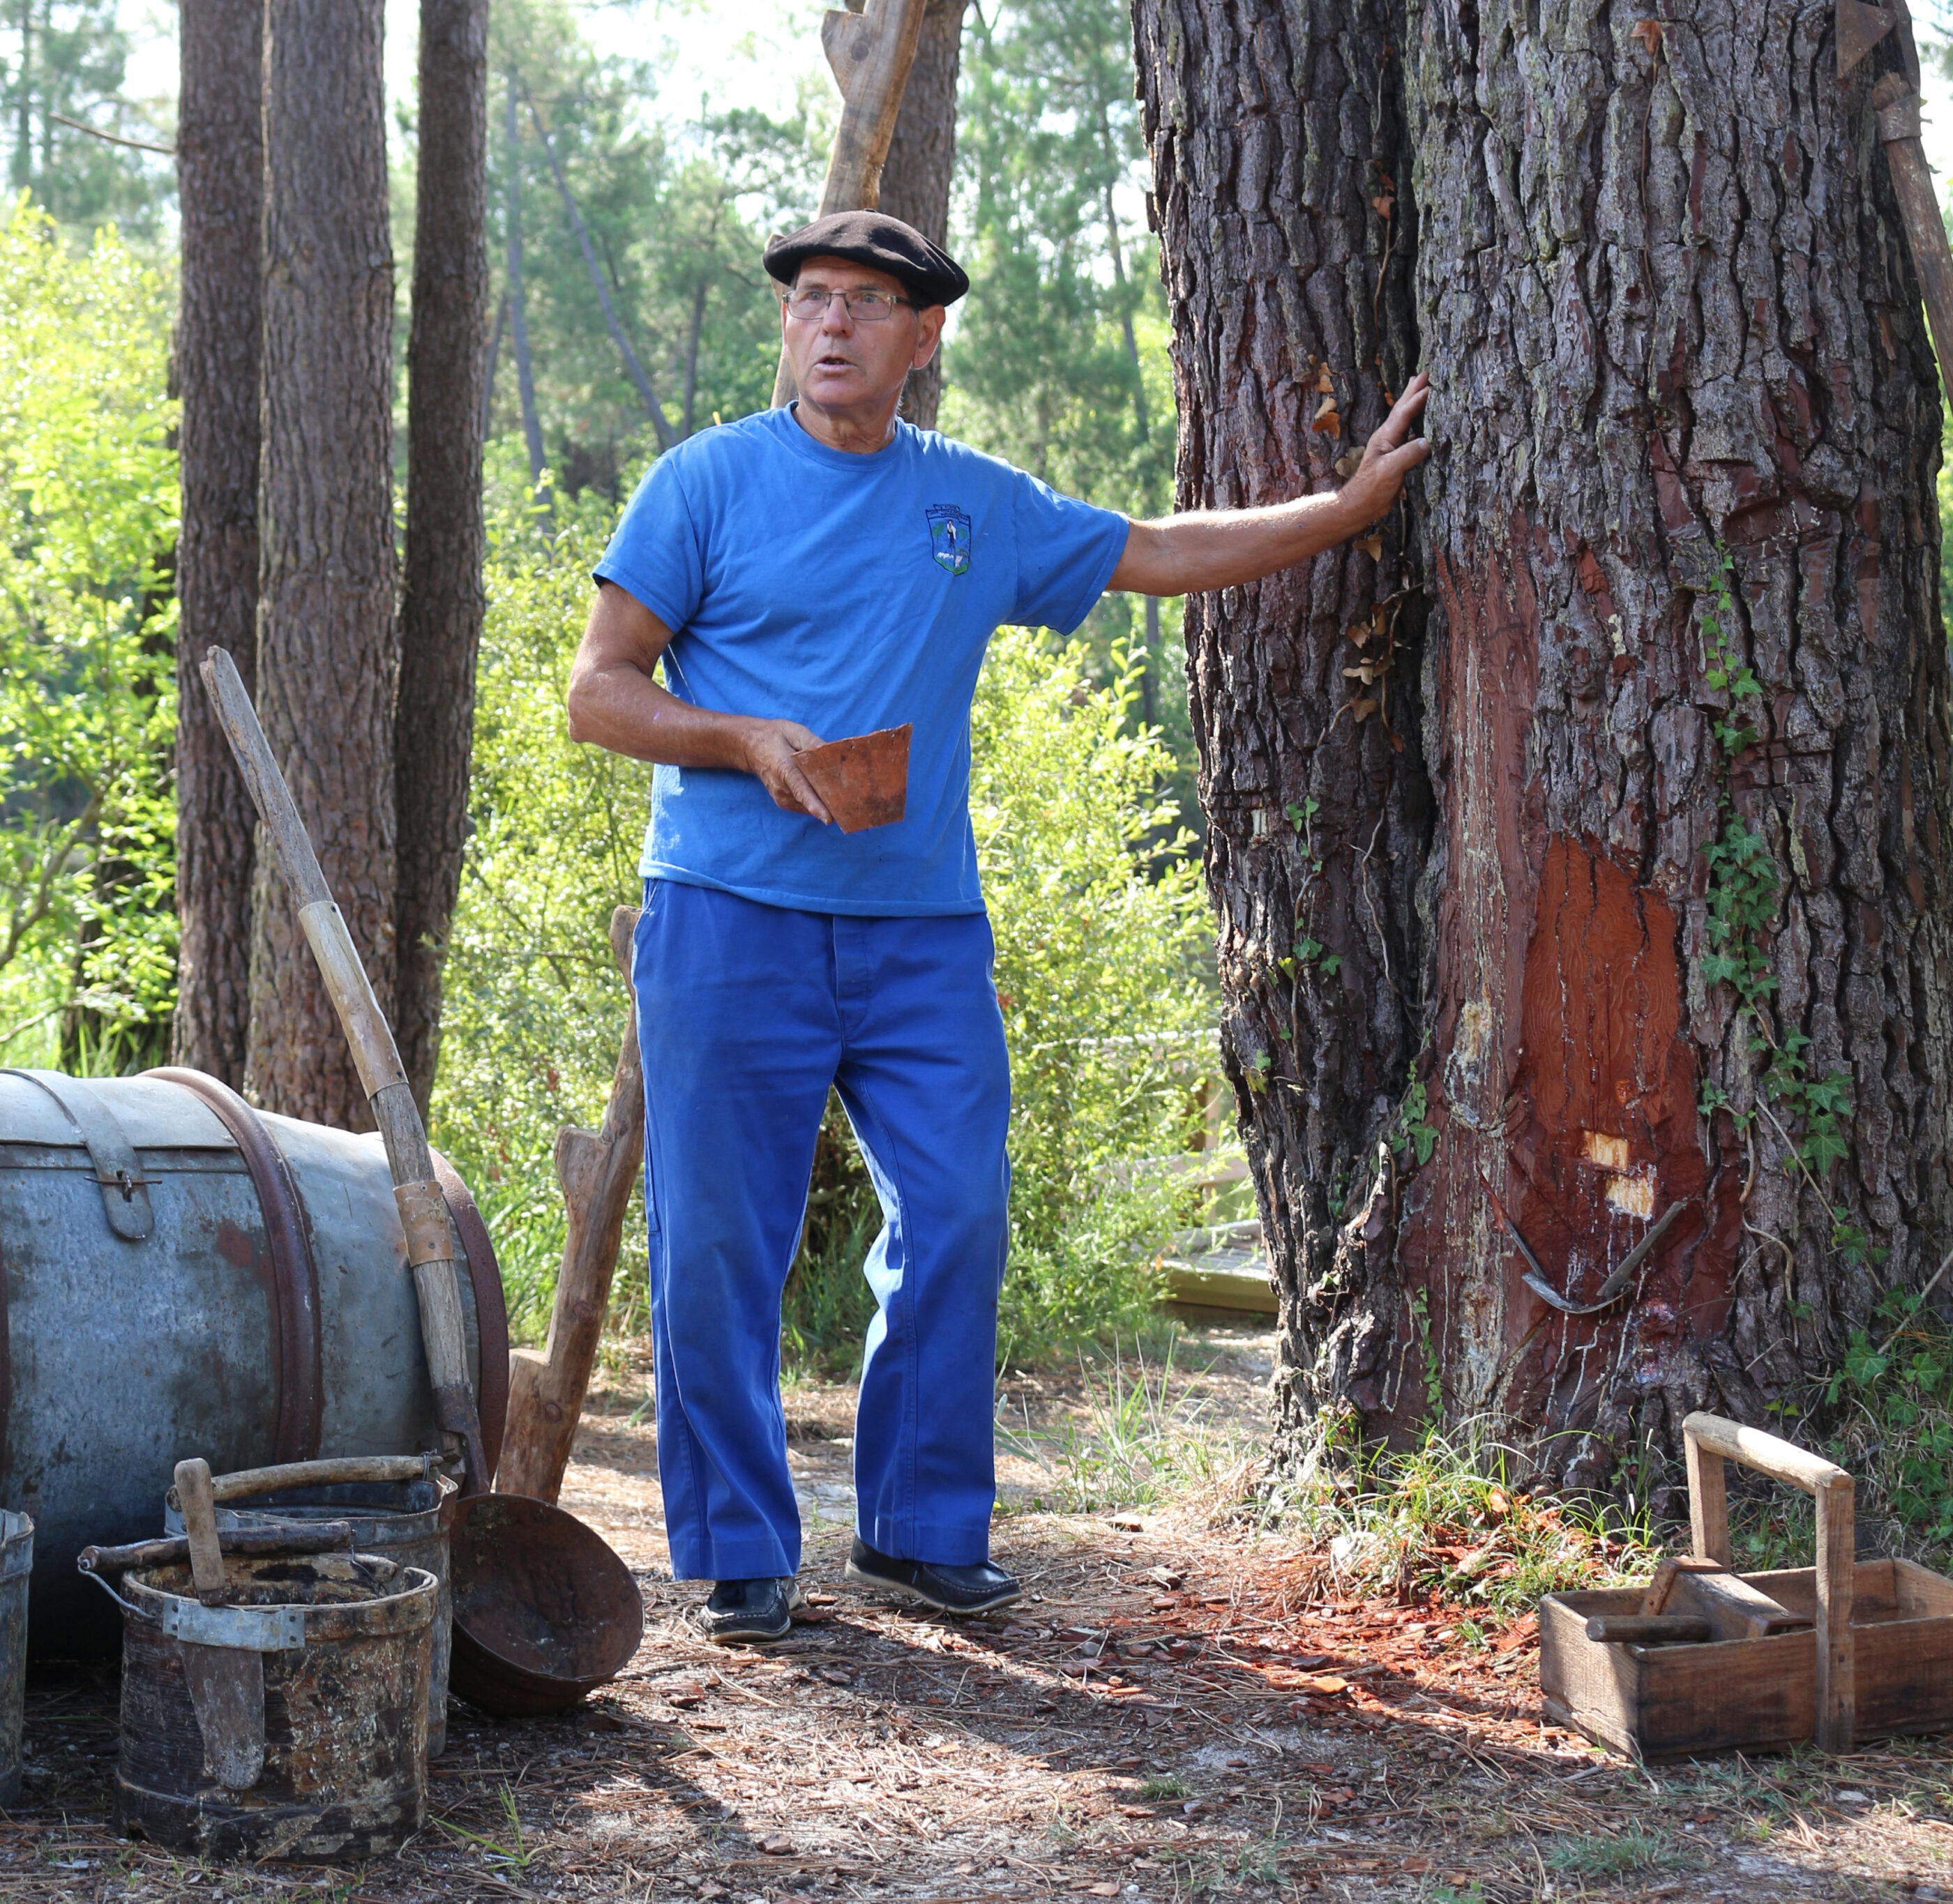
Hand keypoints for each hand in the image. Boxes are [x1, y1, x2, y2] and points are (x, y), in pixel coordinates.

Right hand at [741, 718, 831, 823]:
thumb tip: (833, 755)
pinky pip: (807, 806)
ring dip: (825, 801)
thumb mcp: (795, 731)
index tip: (828, 819)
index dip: (815, 804)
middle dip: (831, 801)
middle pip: (811, 800)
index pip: (801, 789)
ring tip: (839, 790)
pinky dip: (818, 801)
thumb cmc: (775, 736)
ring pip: (811, 805)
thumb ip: (813, 743)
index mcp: (783, 768)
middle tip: (853, 799)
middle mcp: (782, 788)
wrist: (751, 747)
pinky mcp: (785, 803)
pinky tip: (825, 790)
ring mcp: (782, 798)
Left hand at [1338, 372, 1430, 527]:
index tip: (1432, 384)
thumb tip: (1427, 442)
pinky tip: (1419, 418)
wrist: (1360, 505)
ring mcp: (1390, 445)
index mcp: (1385, 437)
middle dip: (1413, 390)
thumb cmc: (1371, 489)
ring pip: (1404, 417)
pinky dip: (1415, 419)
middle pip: (1402, 408)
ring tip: (1418, 386)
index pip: (1404, 413)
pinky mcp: (1395, 455)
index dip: (1418, 399)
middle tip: (1423, 372)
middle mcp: (1387, 437)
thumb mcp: (1389, 471)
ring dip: (1412, 401)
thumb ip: (1407, 455)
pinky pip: (1408, 430)